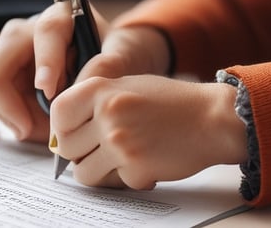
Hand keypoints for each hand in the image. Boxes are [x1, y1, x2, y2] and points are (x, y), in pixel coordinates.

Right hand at [0, 0, 170, 142]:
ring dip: (1, 109)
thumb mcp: (125, 56)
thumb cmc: (120, 54)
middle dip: (8, 98)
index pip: (46, 32)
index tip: (48, 91)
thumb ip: (108, 65)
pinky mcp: (3, 77)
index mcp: (61, 18)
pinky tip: (14, 132)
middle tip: (29, 129)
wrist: (116, 64)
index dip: (45, 61)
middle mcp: (28, 32)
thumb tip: (84, 80)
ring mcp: (11, 53)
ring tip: (30, 130)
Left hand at [50, 75, 247, 189]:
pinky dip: (128, 178)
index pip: (58, 111)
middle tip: (101, 149)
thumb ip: (95, 102)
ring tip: (124, 158)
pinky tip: (147, 162)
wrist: (211, 118)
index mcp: (103, 88)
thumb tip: (62, 133)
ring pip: (84, 173)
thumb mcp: (129, 86)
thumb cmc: (171, 101)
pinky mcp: (135, 168)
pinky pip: (114, 184)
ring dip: (101, 171)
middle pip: (66, 148)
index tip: (73, 133)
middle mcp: (108, 114)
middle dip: (80, 154)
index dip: (61, 126)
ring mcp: (120, 142)